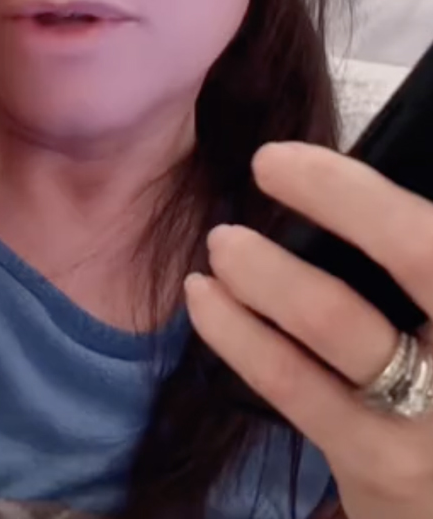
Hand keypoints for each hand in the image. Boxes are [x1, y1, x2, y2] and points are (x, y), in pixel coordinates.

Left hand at [186, 142, 432, 518]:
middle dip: (340, 197)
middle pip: (419, 258)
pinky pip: (292, 381)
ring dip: (265, 268)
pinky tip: (205, 297)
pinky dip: (236, 330)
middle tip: (268, 162)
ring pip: (334, 317)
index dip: (361, 191)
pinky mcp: (379, 461)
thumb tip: (348, 190)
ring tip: (224, 243)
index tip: (294, 156)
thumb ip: (409, 263)